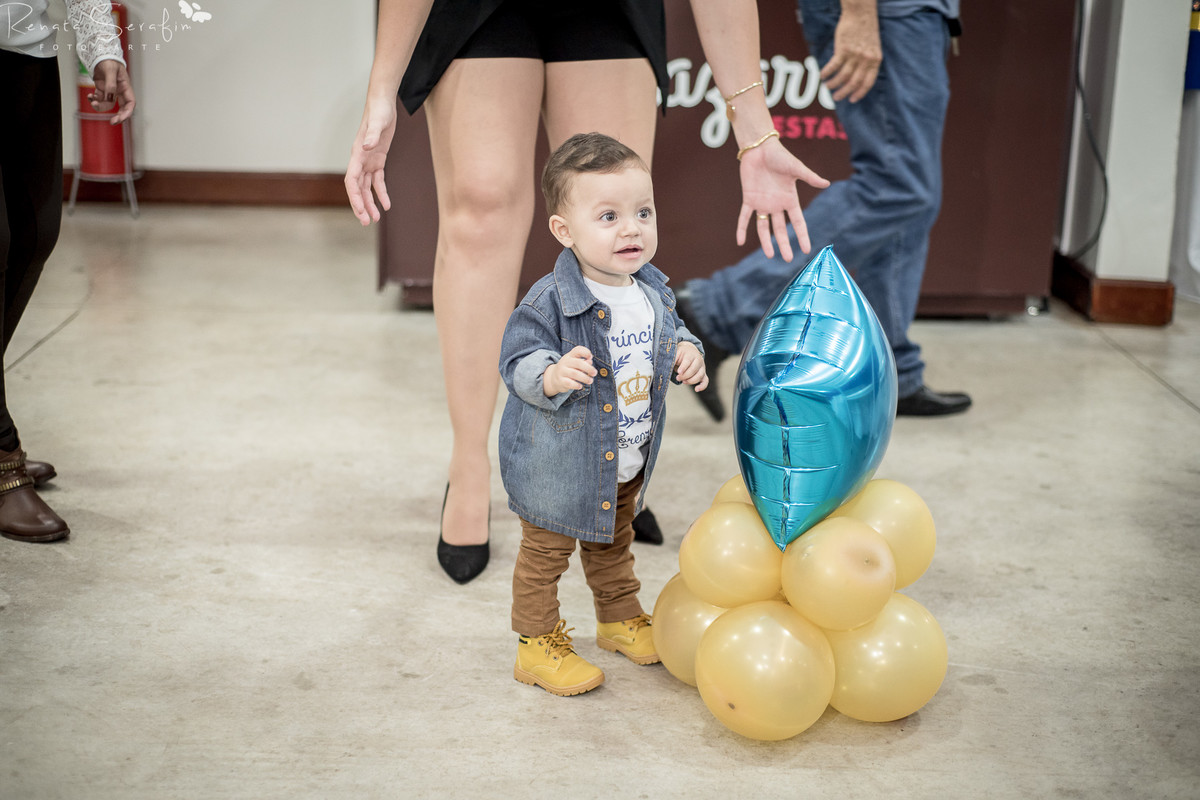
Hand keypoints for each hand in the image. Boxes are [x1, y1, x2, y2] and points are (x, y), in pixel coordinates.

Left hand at [90, 59, 134, 124]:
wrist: (99, 55)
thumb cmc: (108, 60)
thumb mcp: (110, 70)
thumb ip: (110, 84)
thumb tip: (110, 98)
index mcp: (125, 87)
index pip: (130, 103)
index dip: (128, 112)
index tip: (121, 118)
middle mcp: (119, 91)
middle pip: (122, 108)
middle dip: (118, 116)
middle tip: (112, 122)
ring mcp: (110, 91)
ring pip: (107, 104)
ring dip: (100, 106)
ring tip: (92, 101)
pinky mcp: (102, 90)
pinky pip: (98, 99)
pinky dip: (93, 99)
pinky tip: (89, 96)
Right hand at [345, 94, 397, 224]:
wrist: (383, 104)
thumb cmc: (379, 112)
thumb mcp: (378, 122)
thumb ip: (373, 135)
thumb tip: (366, 147)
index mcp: (357, 154)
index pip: (351, 180)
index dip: (354, 197)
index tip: (360, 211)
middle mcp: (360, 160)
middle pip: (357, 188)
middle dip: (361, 205)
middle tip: (366, 222)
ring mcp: (368, 161)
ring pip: (366, 187)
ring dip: (370, 203)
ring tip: (375, 218)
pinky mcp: (378, 160)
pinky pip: (378, 181)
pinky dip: (381, 193)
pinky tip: (386, 205)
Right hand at [543, 346, 596, 396]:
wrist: (553, 377)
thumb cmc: (569, 369)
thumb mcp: (575, 363)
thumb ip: (584, 362)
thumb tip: (590, 362)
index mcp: (570, 356)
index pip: (577, 350)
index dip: (585, 352)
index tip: (590, 357)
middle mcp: (565, 362)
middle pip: (578, 363)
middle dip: (588, 368)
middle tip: (595, 373)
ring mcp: (561, 371)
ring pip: (575, 374)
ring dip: (585, 378)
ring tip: (590, 381)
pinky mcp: (560, 381)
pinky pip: (569, 383)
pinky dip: (576, 385)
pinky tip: (580, 386)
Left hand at [674, 342, 708, 391]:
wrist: (689, 351)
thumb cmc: (680, 354)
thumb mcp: (675, 354)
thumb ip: (671, 359)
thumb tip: (666, 367)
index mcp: (690, 354)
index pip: (688, 361)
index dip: (683, 367)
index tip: (678, 372)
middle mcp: (698, 360)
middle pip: (694, 369)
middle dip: (685, 375)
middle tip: (677, 378)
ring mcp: (702, 367)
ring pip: (700, 376)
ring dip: (691, 381)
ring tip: (683, 381)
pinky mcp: (703, 374)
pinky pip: (705, 381)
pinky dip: (702, 386)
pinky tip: (696, 389)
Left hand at [736, 138, 829, 261]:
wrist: (760, 148)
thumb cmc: (780, 156)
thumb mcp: (796, 168)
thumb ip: (810, 177)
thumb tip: (826, 184)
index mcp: (790, 199)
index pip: (798, 222)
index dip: (802, 235)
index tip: (807, 250)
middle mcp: (776, 204)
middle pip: (781, 229)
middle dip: (784, 244)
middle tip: (788, 259)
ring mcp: (762, 203)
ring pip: (763, 227)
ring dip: (766, 241)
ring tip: (770, 255)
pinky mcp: (749, 199)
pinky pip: (744, 217)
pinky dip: (741, 229)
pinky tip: (739, 242)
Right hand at [820, 7, 881, 102]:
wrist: (861, 13)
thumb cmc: (866, 29)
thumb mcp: (873, 47)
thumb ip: (868, 61)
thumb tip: (857, 76)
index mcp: (876, 60)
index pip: (868, 82)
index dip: (860, 93)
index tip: (852, 99)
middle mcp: (866, 59)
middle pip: (854, 82)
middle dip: (844, 92)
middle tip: (836, 97)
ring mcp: (855, 55)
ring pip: (842, 76)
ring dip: (833, 84)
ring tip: (827, 87)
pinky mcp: (843, 49)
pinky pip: (833, 66)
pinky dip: (826, 73)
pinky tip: (821, 76)